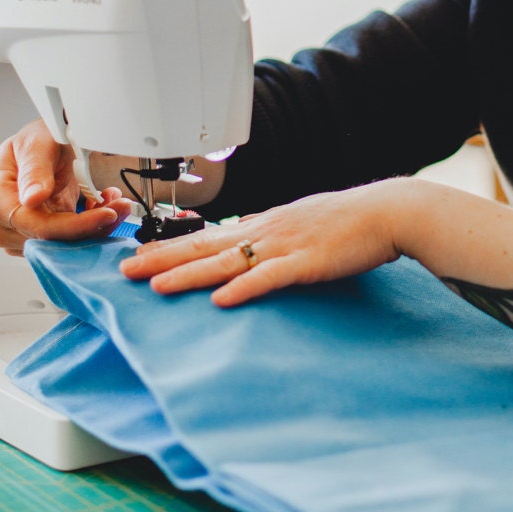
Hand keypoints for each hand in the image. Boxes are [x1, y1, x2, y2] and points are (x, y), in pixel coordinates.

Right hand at [0, 118, 132, 254]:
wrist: (43, 146)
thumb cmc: (35, 142)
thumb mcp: (37, 143)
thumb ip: (35, 169)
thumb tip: (32, 199)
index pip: (39, 227)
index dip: (76, 226)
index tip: (106, 214)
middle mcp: (7, 226)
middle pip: (55, 241)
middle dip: (94, 226)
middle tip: (121, 205)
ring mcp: (25, 235)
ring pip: (68, 244)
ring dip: (98, 225)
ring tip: (115, 201)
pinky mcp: (45, 237)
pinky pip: (74, 240)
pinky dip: (94, 224)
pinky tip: (104, 204)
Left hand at [120, 179, 410, 305]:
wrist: (388, 212)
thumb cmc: (349, 220)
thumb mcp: (301, 221)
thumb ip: (270, 231)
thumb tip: (243, 234)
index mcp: (264, 223)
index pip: (206, 236)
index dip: (169, 247)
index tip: (137, 256)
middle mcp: (266, 231)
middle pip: (205, 246)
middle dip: (162, 260)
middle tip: (125, 272)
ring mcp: (285, 246)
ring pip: (228, 262)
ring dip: (190, 274)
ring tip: (156, 286)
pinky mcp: (308, 262)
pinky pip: (270, 277)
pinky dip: (244, 288)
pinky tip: (221, 299)